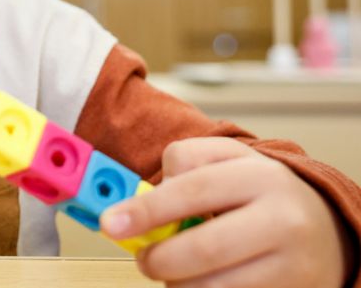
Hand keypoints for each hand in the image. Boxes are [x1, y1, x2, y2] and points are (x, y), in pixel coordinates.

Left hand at [101, 137, 350, 287]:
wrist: (325, 227)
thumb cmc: (256, 190)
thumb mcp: (226, 160)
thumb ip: (184, 163)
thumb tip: (142, 198)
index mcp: (259, 175)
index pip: (191, 190)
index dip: (146, 210)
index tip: (111, 224)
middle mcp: (282, 220)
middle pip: (202, 250)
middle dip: (159, 259)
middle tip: (144, 259)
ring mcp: (294, 266)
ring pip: (214, 287)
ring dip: (179, 284)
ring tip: (174, 272)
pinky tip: (202, 283)